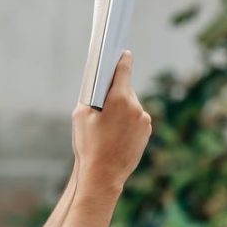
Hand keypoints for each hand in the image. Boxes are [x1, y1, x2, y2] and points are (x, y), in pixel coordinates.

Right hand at [71, 51, 151, 198]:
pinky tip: (116, 132)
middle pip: (126, 88)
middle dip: (114, 91)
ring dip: (121, 108)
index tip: (122, 52)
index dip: (121, 60)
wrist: (103, 175)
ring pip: (131, 105)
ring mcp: (143, 120)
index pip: (123, 69)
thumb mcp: (80, 115)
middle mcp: (135, 106)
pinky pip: (136, 118)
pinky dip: (127, 121)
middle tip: (102, 101)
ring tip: (107, 124)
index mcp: (118, 98)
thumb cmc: (88, 144)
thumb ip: (90, 97)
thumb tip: (98, 88)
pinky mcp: (147, 131)